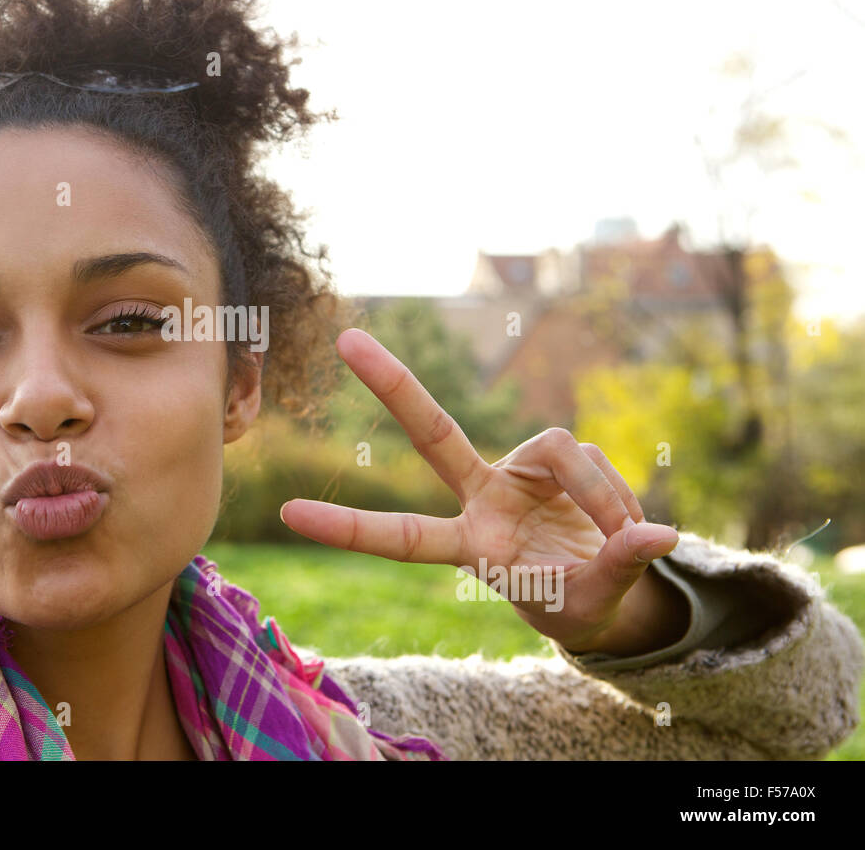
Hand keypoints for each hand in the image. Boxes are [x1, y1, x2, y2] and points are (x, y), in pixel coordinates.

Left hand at [279, 328, 690, 655]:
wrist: (605, 590)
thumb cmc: (576, 603)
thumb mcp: (591, 602)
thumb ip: (617, 569)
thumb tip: (656, 534)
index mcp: (468, 544)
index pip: (402, 536)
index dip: (350, 527)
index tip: (286, 514)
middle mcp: (482, 495)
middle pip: (433, 431)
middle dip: (392, 385)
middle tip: (344, 339)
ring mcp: (518, 470)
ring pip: (561, 450)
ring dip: (601, 496)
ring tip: (625, 541)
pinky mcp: (557, 455)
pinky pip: (592, 459)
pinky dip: (618, 497)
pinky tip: (629, 527)